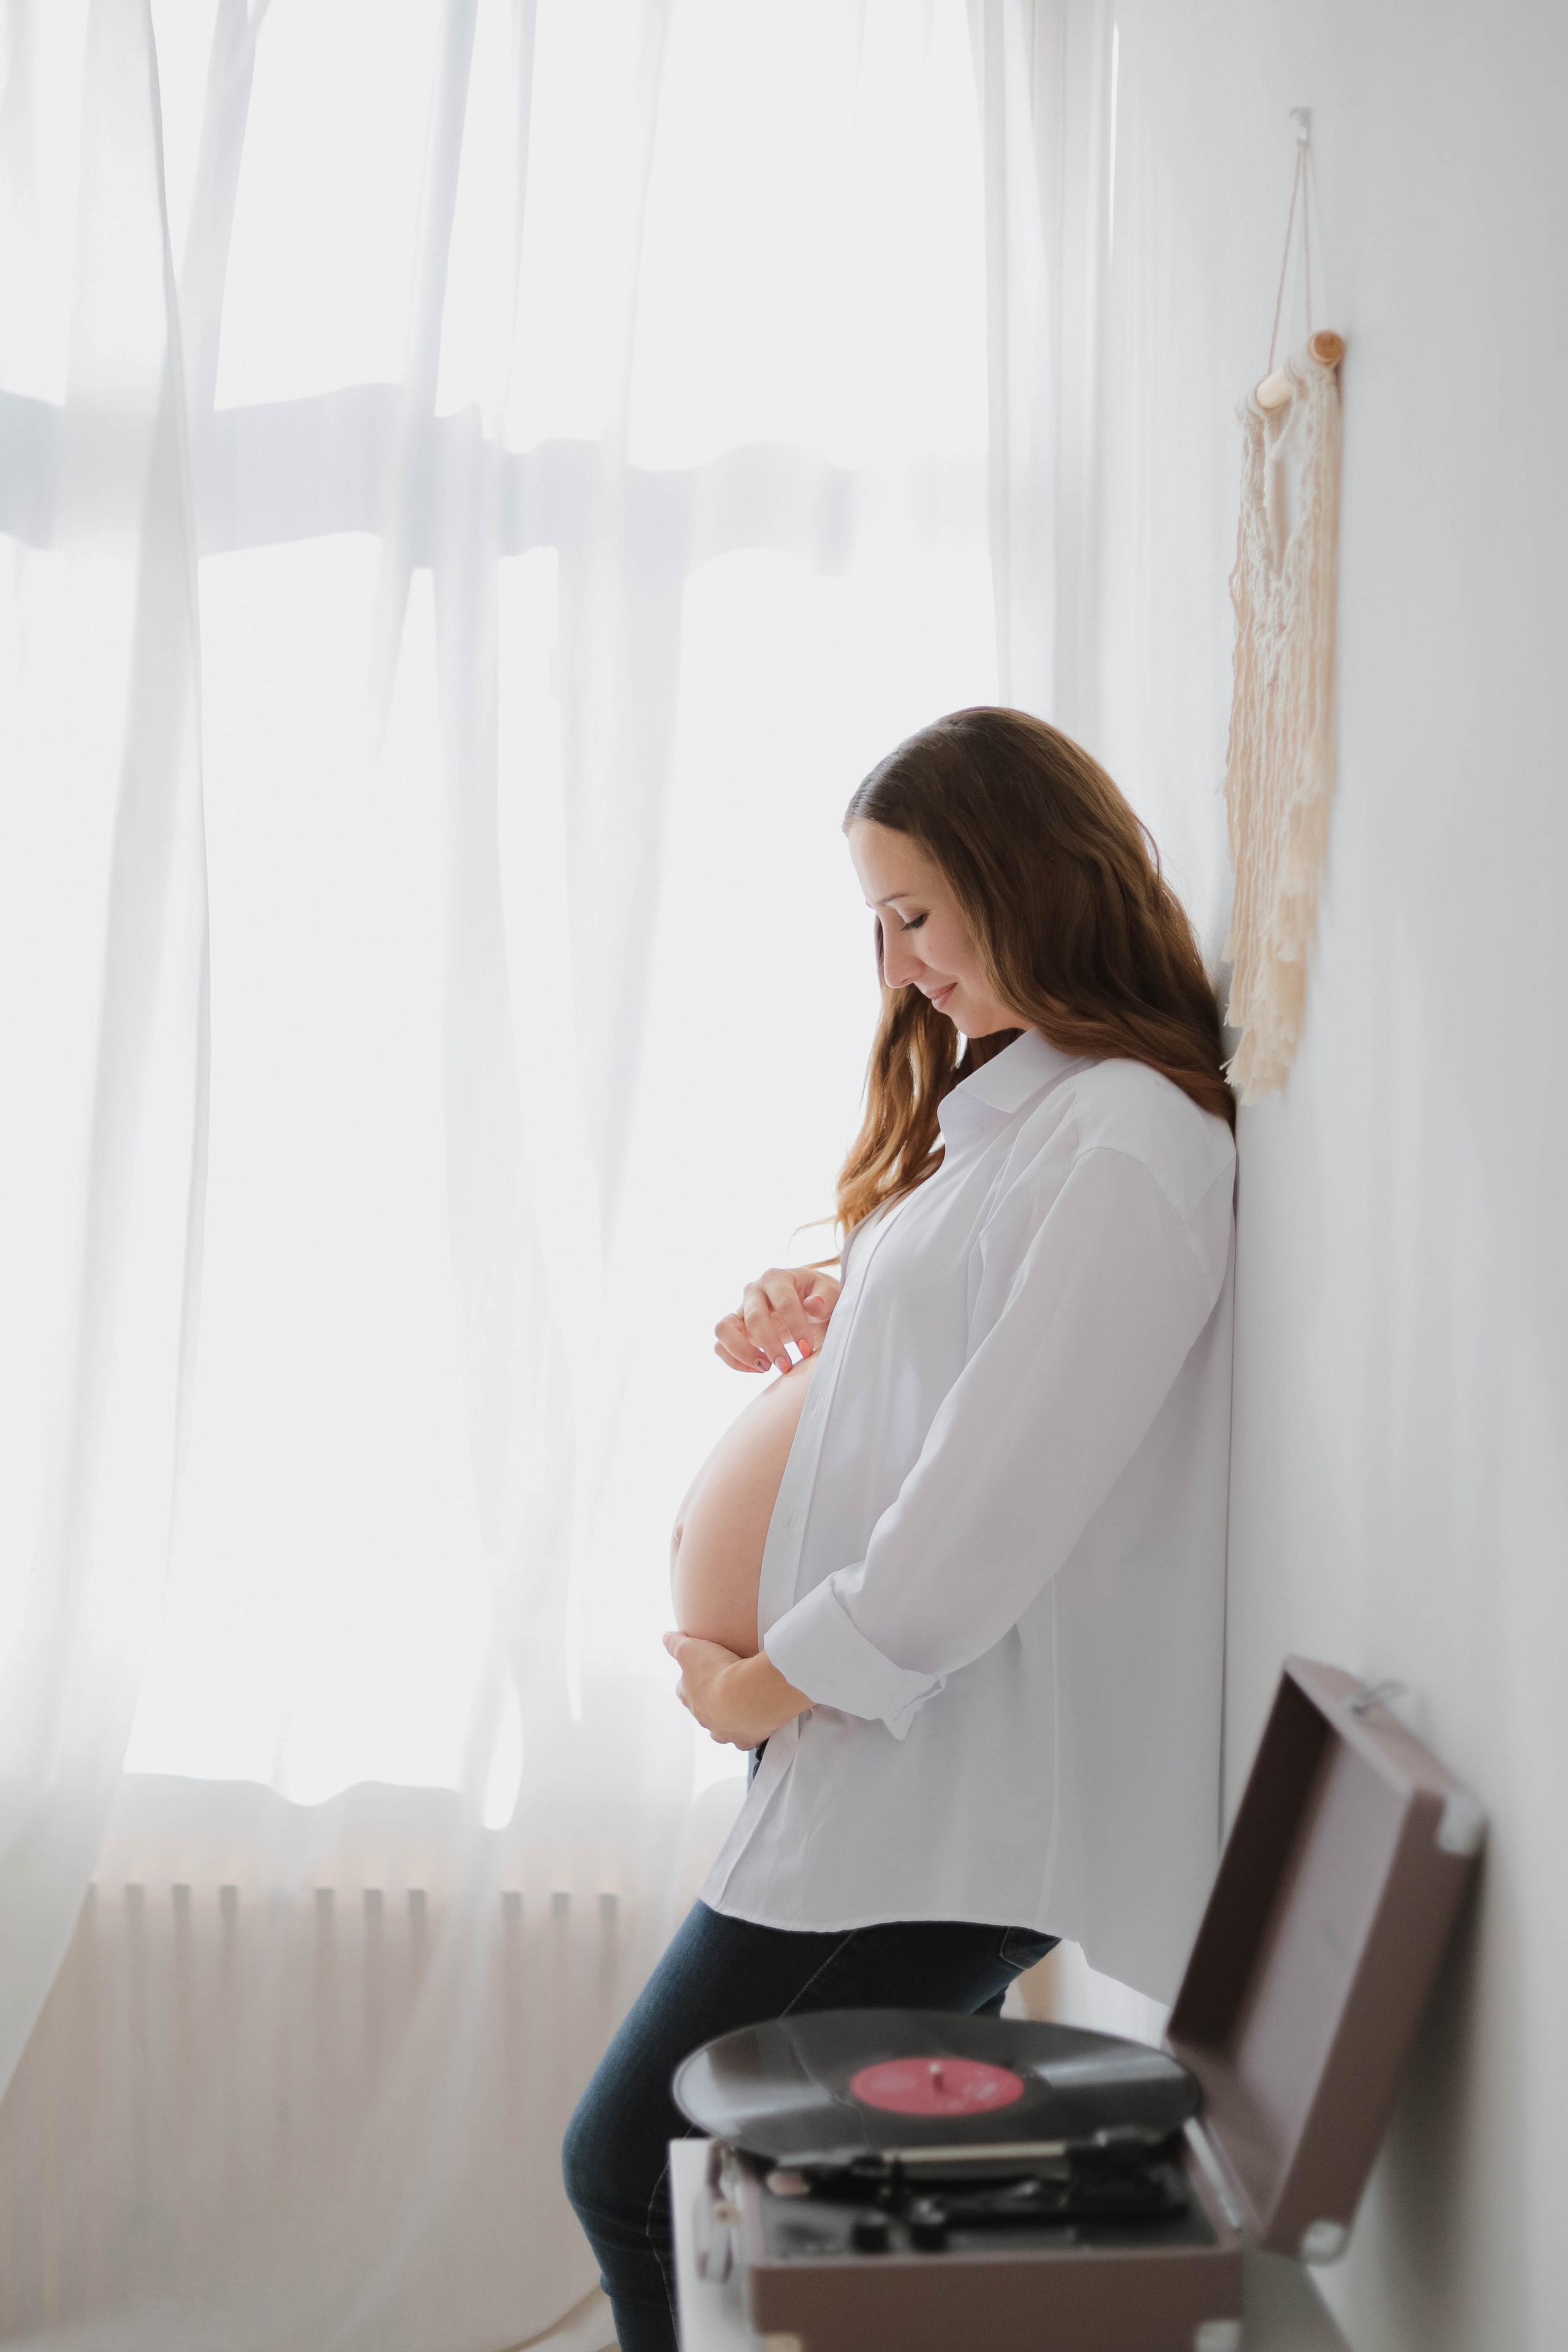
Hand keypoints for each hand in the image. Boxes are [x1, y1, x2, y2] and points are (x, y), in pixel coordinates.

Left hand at [663, 1633, 810, 1746]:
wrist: (749, 1694)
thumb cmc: (719, 1672)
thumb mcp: (691, 1649)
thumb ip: (676, 1643)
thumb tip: (665, 1637)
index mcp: (690, 1698)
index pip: (683, 1690)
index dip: (689, 1680)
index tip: (699, 1671)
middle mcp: (705, 1718)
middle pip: (703, 1710)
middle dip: (709, 1701)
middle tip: (723, 1687)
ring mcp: (725, 1731)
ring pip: (721, 1729)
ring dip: (726, 1719)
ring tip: (738, 1707)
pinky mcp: (745, 1739)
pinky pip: (743, 1740)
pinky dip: (747, 1732)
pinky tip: (754, 1723)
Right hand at [715, 1266, 841, 1373]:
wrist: (809, 1305)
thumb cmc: (819, 1298)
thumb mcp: (831, 1293)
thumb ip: (826, 1297)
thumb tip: (813, 1305)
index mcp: (777, 1278)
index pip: (783, 1301)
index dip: (795, 1327)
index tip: (806, 1349)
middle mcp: (754, 1291)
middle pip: (754, 1318)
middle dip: (771, 1345)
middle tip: (787, 1365)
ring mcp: (740, 1310)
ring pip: (724, 1329)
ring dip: (743, 1352)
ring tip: (766, 1367)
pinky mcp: (734, 1329)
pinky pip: (720, 1345)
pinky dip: (733, 1360)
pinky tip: (757, 1369)